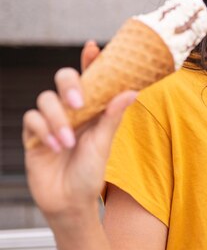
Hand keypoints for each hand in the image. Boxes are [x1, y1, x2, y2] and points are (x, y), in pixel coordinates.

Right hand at [22, 42, 135, 222]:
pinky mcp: (33, 135)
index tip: (93, 47)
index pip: (90, 79)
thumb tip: (132, 90)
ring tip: (68, 143)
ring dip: (58, 119)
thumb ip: (113, 116)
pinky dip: (43, 130)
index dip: (90, 61)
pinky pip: (31, 118)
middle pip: (63, 79)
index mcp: (92, 110)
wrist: (69, 202)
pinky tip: (54, 147)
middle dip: (70, 85)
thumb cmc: (90, 173)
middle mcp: (71, 111)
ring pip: (45, 98)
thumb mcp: (103, 143)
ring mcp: (50, 121)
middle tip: (79, 103)